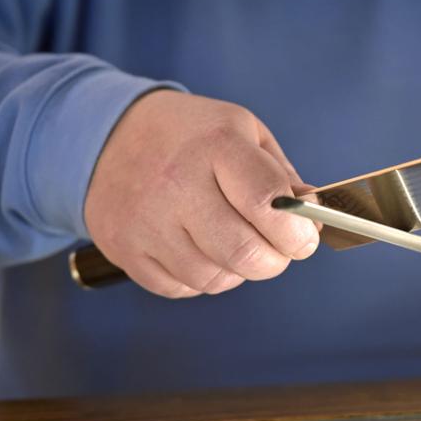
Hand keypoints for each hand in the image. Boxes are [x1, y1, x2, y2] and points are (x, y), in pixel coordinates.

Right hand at [85, 90, 318, 297]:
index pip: (269, 203)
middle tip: (278, 249)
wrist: (107, 135)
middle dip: (275, 261)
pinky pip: (181, 288)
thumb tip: (312, 216)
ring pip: (215, 278)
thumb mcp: (243, 132)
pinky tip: (199, 248)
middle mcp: (177, 184)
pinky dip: (201, 278)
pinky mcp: (124, 249)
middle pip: (244, 253)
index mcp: (216, 146)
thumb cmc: (190, 136)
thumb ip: (282, 175)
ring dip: (238, 271)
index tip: (304, 238)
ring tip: (235, 242)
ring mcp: (146, 220)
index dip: (297, 232)